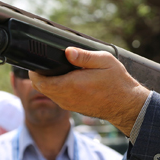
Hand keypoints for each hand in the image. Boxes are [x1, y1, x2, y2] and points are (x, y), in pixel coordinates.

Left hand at [29, 47, 150, 135]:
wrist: (126, 105)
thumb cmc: (117, 83)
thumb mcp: (105, 61)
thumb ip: (84, 56)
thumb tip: (67, 51)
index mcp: (72, 85)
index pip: (40, 82)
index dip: (33, 71)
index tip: (36, 61)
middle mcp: (67, 97)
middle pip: (41, 87)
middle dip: (39, 75)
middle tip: (45, 62)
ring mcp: (69, 104)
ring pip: (48, 93)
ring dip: (48, 82)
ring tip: (56, 68)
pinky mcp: (73, 107)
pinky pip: (57, 97)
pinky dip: (56, 88)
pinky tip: (66, 79)